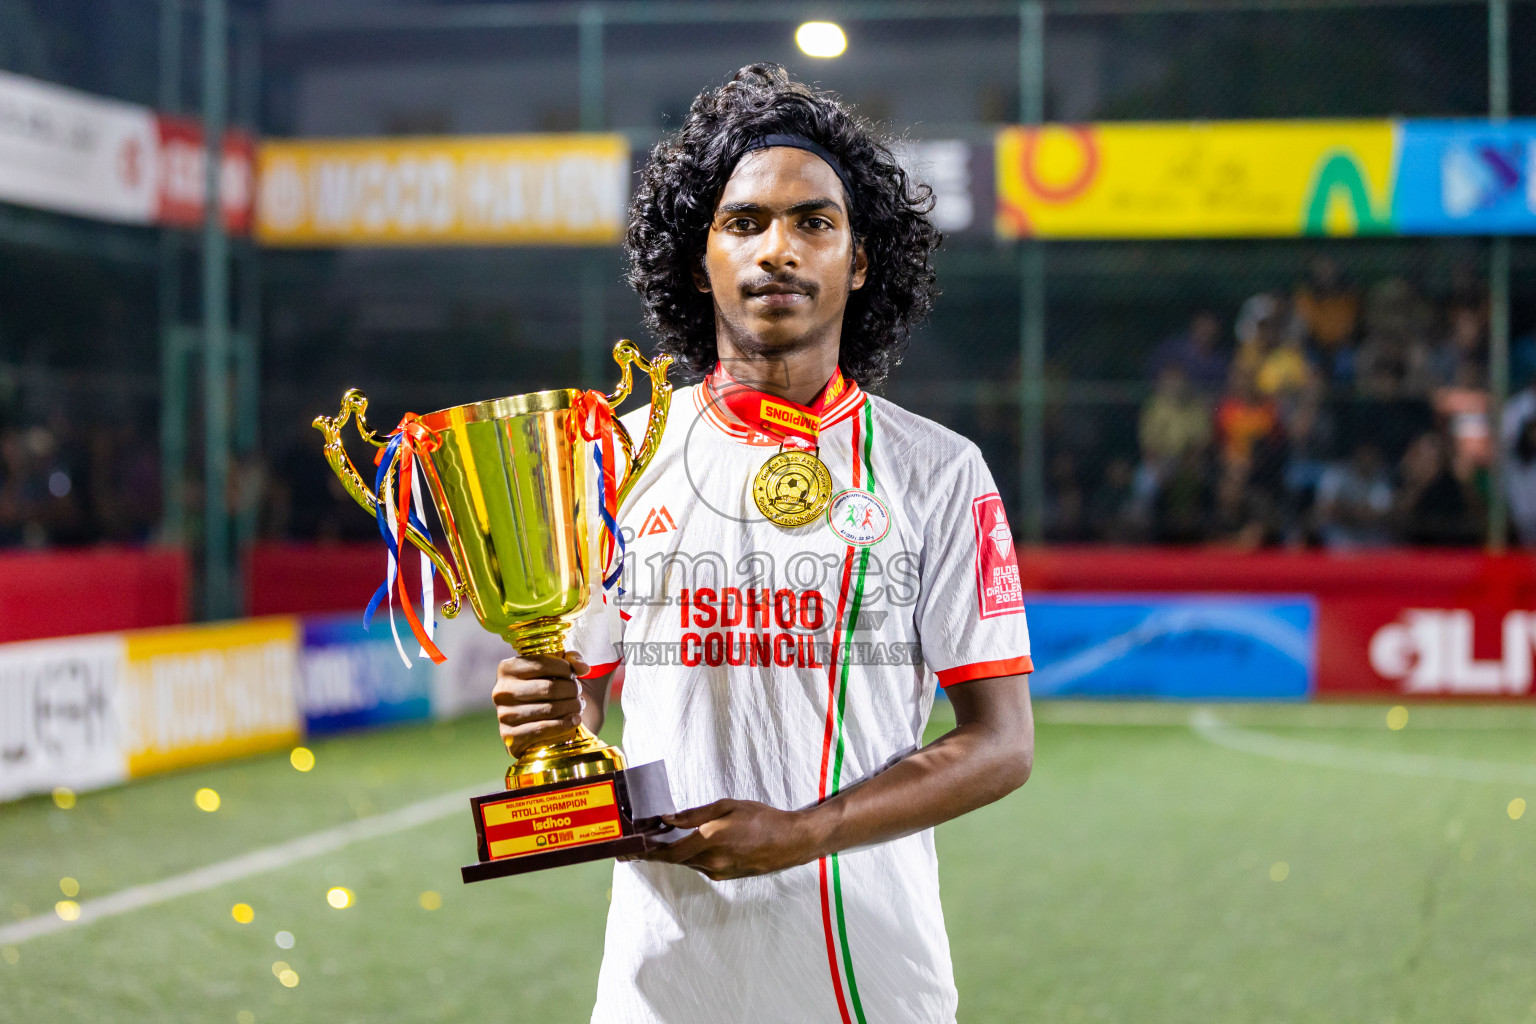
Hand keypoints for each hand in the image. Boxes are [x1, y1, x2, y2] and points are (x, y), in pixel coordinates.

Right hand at [492, 651, 588, 757]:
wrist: (533, 724)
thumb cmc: (545, 689)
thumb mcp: (555, 668)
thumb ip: (571, 660)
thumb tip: (583, 668)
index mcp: (507, 669)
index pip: (542, 663)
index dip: (565, 669)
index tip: (574, 675)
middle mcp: (501, 691)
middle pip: (549, 688)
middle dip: (571, 690)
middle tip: (578, 693)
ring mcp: (504, 715)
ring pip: (549, 709)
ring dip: (572, 707)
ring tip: (578, 706)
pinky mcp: (510, 737)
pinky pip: (542, 729)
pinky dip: (563, 725)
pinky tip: (574, 721)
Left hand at [640, 799, 823, 880]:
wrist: (790, 842)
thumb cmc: (761, 818)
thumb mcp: (727, 807)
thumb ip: (695, 814)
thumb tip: (668, 819)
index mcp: (709, 842)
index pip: (668, 853)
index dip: (646, 853)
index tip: (629, 852)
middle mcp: (711, 862)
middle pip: (674, 860)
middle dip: (656, 853)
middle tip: (639, 845)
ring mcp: (719, 872)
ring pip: (687, 863)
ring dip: (674, 854)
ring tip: (662, 841)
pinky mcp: (726, 876)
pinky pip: (701, 866)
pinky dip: (691, 856)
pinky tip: (691, 845)